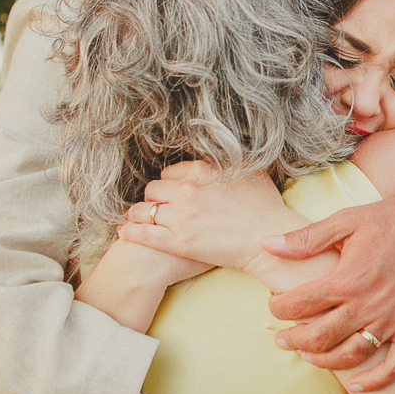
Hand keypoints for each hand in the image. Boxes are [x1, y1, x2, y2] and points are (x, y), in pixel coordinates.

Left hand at [119, 161, 295, 270]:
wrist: (270, 240)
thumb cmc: (267, 208)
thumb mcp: (252, 172)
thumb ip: (232, 161)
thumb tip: (227, 152)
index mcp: (203, 171)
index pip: (170, 173)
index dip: (170, 183)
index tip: (173, 192)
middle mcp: (188, 190)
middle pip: (154, 189)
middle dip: (155, 197)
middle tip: (158, 206)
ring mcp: (181, 216)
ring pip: (143, 210)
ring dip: (139, 213)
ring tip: (138, 218)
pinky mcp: (178, 242)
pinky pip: (142, 233)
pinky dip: (130, 231)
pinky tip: (124, 231)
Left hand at [263, 172, 394, 390]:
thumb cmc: (391, 217)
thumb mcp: (345, 220)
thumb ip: (304, 239)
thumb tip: (266, 244)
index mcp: (348, 278)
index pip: (299, 305)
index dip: (278, 307)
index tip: (274, 303)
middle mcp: (369, 305)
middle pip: (319, 338)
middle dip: (293, 340)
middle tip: (282, 337)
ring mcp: (394, 320)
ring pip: (350, 356)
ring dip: (323, 361)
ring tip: (308, 356)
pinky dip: (377, 381)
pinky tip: (358, 385)